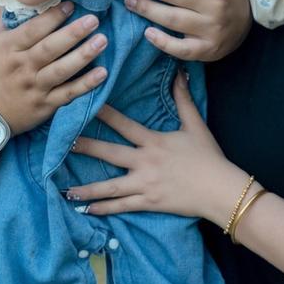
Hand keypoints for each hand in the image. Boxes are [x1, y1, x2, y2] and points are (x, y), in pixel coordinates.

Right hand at [0, 4, 106, 133]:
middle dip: (73, 33)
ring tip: (102, 40)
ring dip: (83, 55)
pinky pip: (67, 94)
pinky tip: (102, 73)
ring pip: (61, 70)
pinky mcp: (43, 106)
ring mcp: (34, 88)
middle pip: (50, 48)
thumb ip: (2, 20)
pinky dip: (85, 84)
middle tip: (94, 20)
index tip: (70, 5)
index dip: (52, 17)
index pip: (32, 31)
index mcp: (7, 49)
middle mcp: (22, 68)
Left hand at [67, 73, 242, 222]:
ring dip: (87, 188)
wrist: (220, 190)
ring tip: (66, 190)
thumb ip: (183, 99)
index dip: (104, 114)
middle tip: (63, 144)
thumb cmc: (209, 157)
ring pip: (110, 187)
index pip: (124, 125)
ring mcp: (145, 185)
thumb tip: (180, 72)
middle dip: (85, 148)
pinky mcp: (148, 203)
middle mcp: (145, 162)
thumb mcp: (195, 125)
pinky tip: (86, 210)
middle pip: (109, 153)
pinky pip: (121, 206)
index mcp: (154, 141)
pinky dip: (103, 209)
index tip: (85, 106)